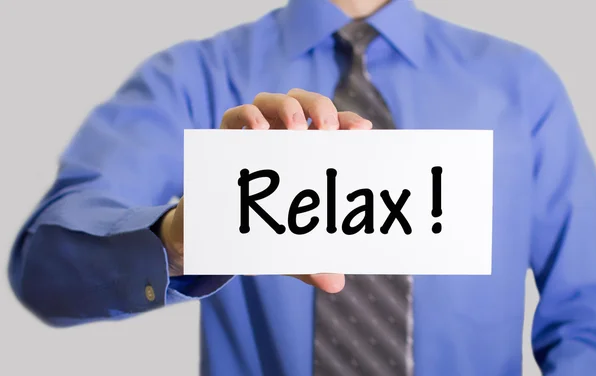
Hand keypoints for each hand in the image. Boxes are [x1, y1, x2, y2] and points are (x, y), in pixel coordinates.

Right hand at [160, 89, 371, 292]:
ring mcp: (253, 136)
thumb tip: (336, 284)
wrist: (212, 234)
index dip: (348, 122)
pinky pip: (234, 116)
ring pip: (271, 100)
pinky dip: (247, 116)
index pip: (333, 127)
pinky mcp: (225, 140)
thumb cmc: (259, 232)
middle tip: (328, 129)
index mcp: (306, 154)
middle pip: (305, 103)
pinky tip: (259, 132)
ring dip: (288, 106)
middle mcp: (281, 139)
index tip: (362, 130)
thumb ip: (311, 263)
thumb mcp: (287, 249)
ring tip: (297, 129)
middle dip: (321, 107)